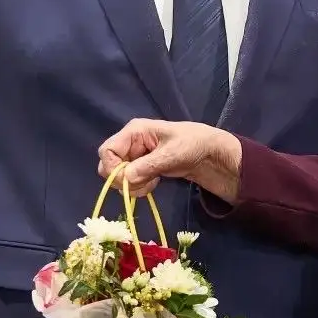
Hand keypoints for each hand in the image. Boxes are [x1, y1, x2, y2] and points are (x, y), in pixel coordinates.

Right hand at [98, 119, 241, 199]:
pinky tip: (154, 182)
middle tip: (143, 183)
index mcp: (134, 131)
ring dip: (132, 184)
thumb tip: (126, 179)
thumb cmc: (193, 145)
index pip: (107, 150)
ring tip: (153, 182)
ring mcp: (135, 155)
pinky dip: (138, 186)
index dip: (113, 168)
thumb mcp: (172, 154)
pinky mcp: (142, 167)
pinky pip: (129, 180)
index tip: (128, 180)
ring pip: (119, 176)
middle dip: (122, 179)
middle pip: (109, 165)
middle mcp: (130, 142)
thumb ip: (148, 166)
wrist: (211, 153)